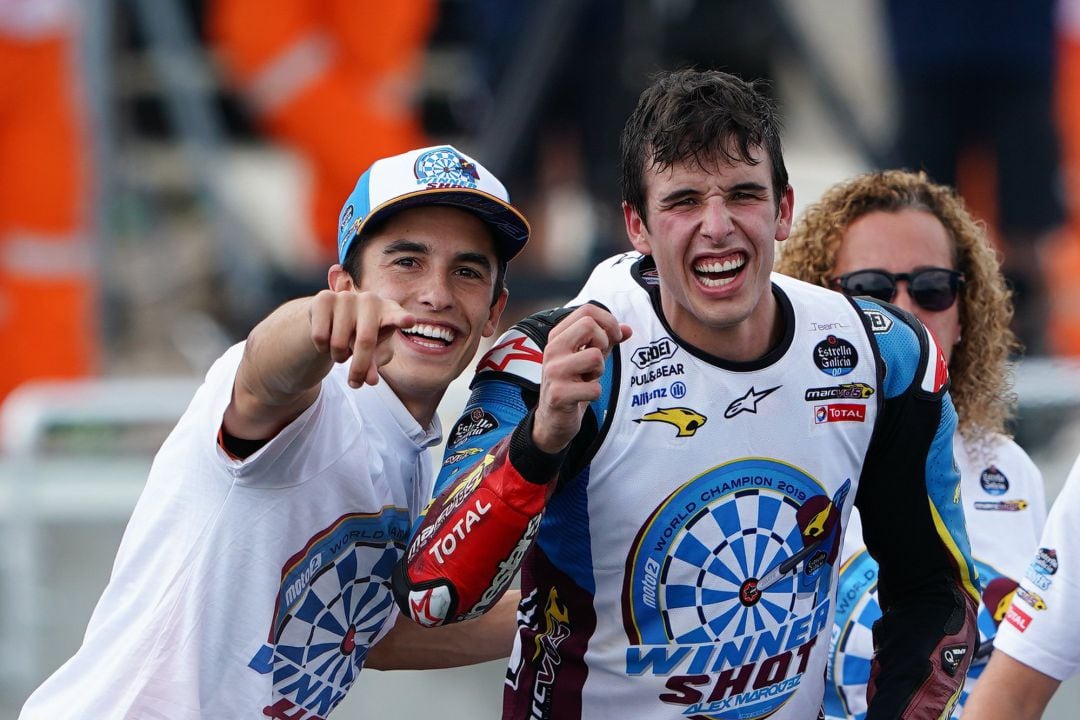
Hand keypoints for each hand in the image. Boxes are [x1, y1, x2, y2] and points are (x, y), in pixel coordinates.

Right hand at [309, 289, 415, 387]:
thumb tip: (370, 380)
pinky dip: (322, 347)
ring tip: (342, 351)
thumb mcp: (373, 353)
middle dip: (359, 367)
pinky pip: (320, 336)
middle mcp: (371, 299)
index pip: (398, 316)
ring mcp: (347, 297)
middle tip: (355, 383)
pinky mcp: (324, 298)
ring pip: (338, 342)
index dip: (402, 319)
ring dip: (338, 357)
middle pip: (365, 340)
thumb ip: (373, 365)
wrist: (334, 320)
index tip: (410, 321)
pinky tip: (328, 339)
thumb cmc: (363, 337)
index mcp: (390, 311)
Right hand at [532, 304, 631, 452]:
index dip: (608, 321)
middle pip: (589, 325)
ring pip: (595, 356)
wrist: (552, 419)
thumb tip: (627, 329)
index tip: (614, 337)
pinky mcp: (558, 394)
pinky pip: (594, 388)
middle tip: (598, 360)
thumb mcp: (589, 357)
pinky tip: (582, 396)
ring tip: (587, 379)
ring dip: (599, 370)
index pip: (587, 311)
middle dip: (604, 342)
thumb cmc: (572, 383)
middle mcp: (552, 350)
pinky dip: (595, 394)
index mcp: (558, 336)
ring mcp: (554, 372)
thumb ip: (607, 341)